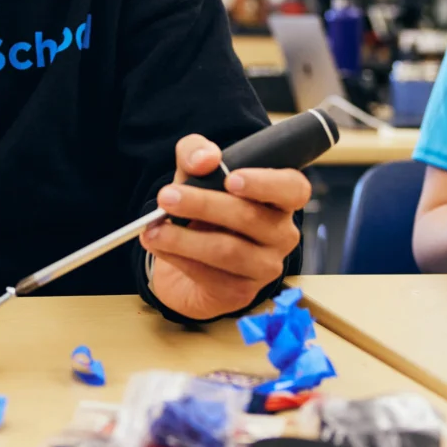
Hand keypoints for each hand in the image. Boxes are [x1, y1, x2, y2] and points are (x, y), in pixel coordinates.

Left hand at [139, 134, 309, 320]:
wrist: (192, 258)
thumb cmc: (204, 209)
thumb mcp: (197, 174)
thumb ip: (198, 154)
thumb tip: (204, 159)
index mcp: (281, 199)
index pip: (294, 188)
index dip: (266, 183)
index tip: (231, 178)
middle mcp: (282, 233)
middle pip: (250, 218)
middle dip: (203, 205)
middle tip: (166, 197)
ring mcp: (265, 266)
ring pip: (228, 250)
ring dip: (184, 239)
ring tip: (153, 229)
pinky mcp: (242, 291)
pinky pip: (210, 275)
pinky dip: (178, 258)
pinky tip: (158, 245)